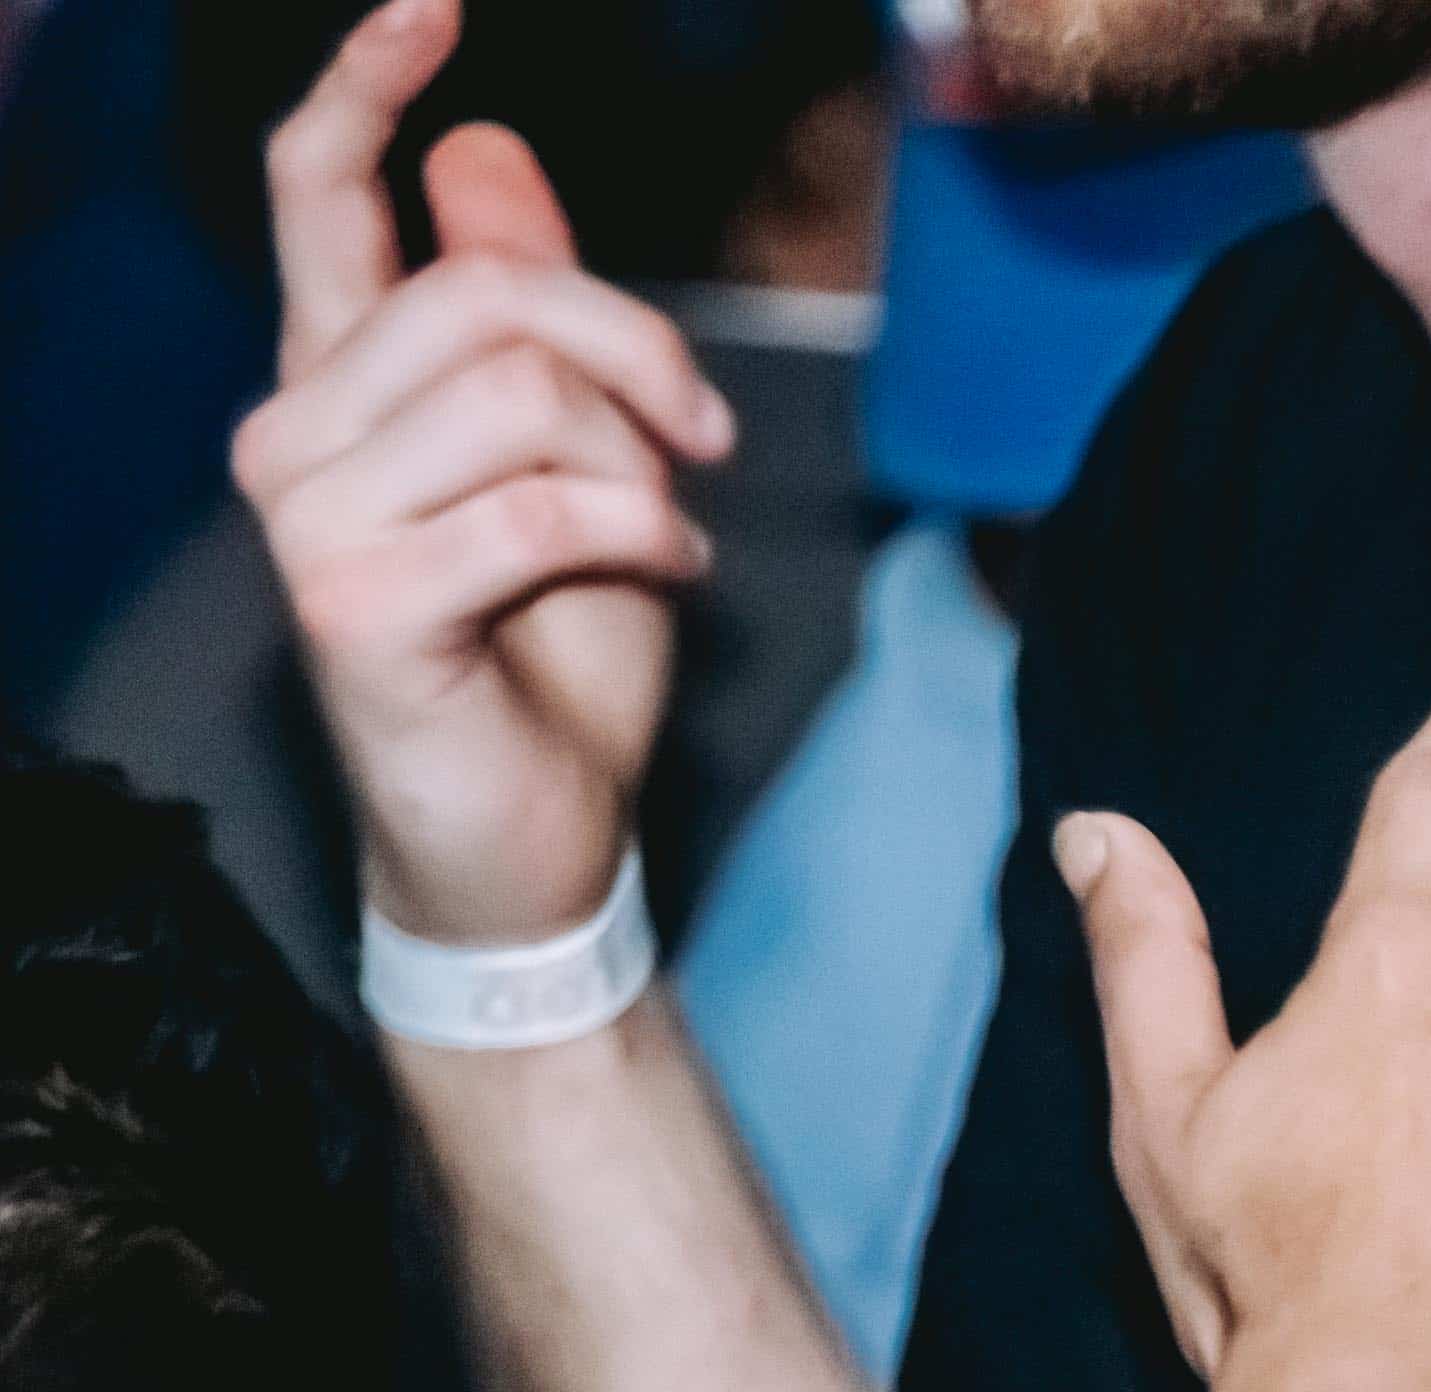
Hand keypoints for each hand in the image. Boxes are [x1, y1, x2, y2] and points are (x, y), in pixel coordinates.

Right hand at [236, 0, 739, 941]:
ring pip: (520, 399)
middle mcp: (293, 431)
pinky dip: (641, 537)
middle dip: (631, 348)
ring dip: (643, 464)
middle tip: (706, 433)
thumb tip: (482, 155)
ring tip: (667, 530)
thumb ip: (524, 319)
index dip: (365, 86)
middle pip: (479, 296)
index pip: (318, 197)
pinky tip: (667, 575)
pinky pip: (543, 508)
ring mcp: (307, 516)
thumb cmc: (553, 660)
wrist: (532, 838)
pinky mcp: (354, 600)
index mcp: (340, 383)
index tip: (431, 5)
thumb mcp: (573, 461)